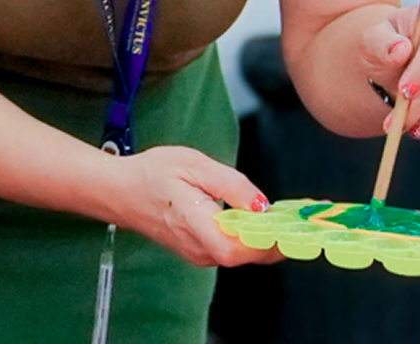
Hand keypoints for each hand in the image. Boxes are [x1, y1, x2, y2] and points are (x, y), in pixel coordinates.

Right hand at [109, 145, 281, 268]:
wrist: (120, 192)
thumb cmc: (152, 174)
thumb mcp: (193, 163)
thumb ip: (230, 184)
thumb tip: (261, 205)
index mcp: (192, 221)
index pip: (234, 249)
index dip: (266, 242)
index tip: (291, 226)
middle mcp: (197, 246)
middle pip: (246, 255)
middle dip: (277, 239)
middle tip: (298, 217)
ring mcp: (198, 253)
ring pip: (243, 255)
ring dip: (267, 238)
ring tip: (283, 216)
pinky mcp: (201, 252)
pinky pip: (234, 250)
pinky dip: (252, 238)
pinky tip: (258, 219)